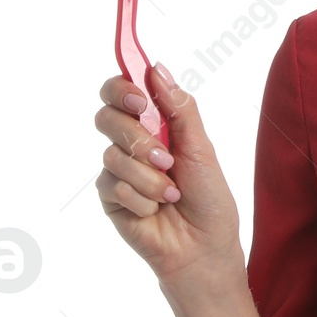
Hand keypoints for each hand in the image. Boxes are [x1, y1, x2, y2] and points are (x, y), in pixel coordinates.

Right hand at [94, 63, 244, 289]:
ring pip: (113, 154)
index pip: (122, 92)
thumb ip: (180, 109)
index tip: (139, 99)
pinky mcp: (109, 197)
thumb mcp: (201, 148)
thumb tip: (157, 69)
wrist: (204, 247)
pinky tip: (156, 209)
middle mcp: (132, 143)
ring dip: (149, 176)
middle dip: (137, 136)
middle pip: (107, 117)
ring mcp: (118, 170)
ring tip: (172, 192)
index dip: (122, 88)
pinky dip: (141, 197)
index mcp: (155, 125)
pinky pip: (112, 185)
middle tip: (163, 154)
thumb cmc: (209, 198)